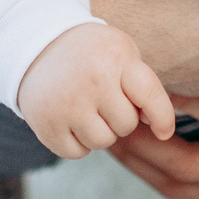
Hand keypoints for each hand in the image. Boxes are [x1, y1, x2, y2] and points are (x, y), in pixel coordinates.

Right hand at [14, 23, 177, 158]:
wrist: (34, 45)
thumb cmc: (90, 53)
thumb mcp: (120, 52)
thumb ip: (143, 86)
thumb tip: (157, 127)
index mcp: (114, 59)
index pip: (149, 95)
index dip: (162, 117)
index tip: (164, 132)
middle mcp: (91, 81)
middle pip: (126, 125)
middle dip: (119, 117)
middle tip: (103, 99)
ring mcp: (66, 104)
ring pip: (102, 142)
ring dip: (99, 131)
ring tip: (85, 107)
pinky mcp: (46, 125)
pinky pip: (77, 152)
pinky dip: (77, 142)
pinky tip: (69, 118)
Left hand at [109, 72, 198, 198]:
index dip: (169, 92)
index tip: (135, 68)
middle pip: (182, 166)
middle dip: (138, 142)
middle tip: (105, 113)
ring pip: (182, 186)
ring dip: (140, 164)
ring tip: (106, 134)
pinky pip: (195, 193)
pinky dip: (161, 173)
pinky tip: (135, 151)